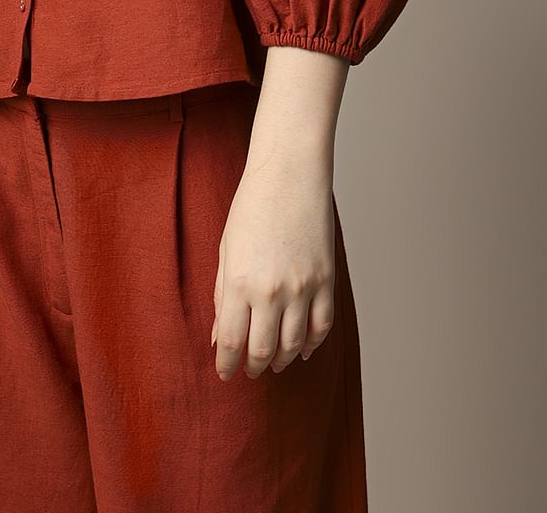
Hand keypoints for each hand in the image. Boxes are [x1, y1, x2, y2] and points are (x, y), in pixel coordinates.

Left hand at [210, 150, 335, 379]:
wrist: (291, 174)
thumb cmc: (252, 206)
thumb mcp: (226, 250)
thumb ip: (223, 295)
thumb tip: (220, 337)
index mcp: (240, 282)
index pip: (232, 341)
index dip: (227, 364)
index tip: (225, 373)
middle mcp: (272, 291)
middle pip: (262, 350)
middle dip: (253, 367)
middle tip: (249, 371)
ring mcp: (303, 287)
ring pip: (293, 344)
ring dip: (281, 359)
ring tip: (272, 362)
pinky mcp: (326, 280)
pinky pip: (322, 326)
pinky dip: (312, 344)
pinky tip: (301, 348)